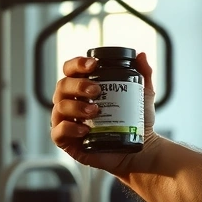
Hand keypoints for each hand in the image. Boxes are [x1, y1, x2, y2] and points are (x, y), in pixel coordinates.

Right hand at [50, 52, 157, 173]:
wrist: (140, 147)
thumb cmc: (136, 120)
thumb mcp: (143, 95)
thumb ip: (143, 75)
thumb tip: (142, 55)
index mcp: (84, 89)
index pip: (71, 70)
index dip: (77, 64)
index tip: (93, 65)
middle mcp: (72, 102)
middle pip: (62, 86)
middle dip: (78, 85)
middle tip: (96, 90)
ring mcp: (68, 121)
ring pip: (59, 107)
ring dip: (76, 107)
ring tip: (95, 111)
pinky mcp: (67, 141)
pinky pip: (58, 132)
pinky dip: (69, 128)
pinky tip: (85, 130)